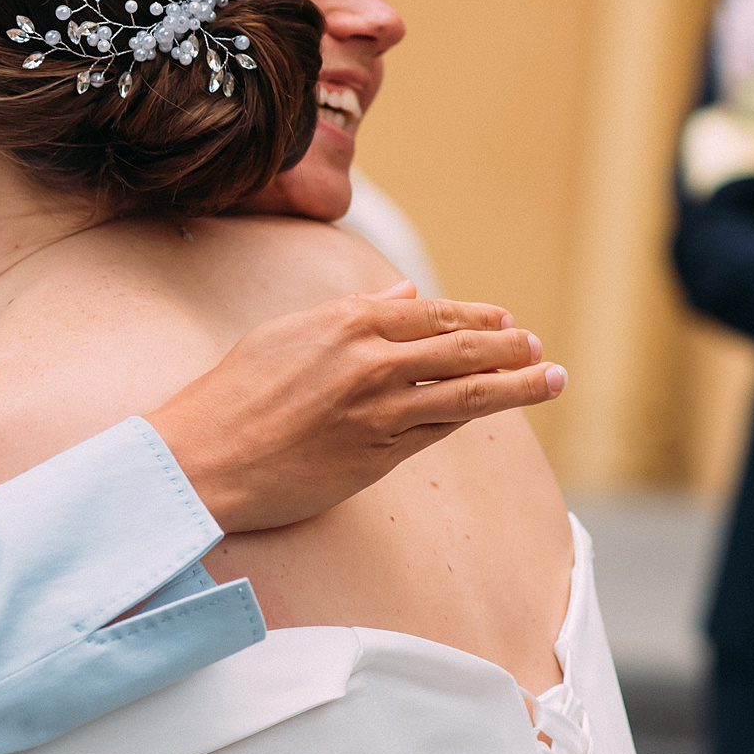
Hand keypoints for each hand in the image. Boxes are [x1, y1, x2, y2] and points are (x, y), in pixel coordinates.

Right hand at [144, 282, 563, 532]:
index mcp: (345, 321)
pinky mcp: (379, 453)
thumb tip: (402, 294)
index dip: (474, 319)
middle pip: (460, 349)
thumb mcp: (285, 335)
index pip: (430, 314)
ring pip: (466, 391)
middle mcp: (370, 359)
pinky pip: (439, 428)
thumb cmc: (231, 396)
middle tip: (538, 348)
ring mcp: (378, 408)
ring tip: (551, 377)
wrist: (202, 459)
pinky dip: (473, 415)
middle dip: (508, 347)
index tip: (504, 322)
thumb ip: (350, 312)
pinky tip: (496, 409)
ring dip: (518, 383)